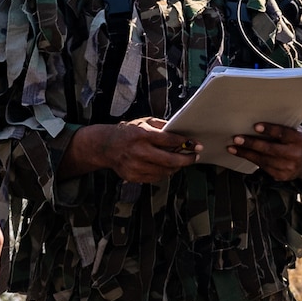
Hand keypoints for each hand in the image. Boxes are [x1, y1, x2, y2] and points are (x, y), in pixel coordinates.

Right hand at [67, 118, 199, 185]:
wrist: (105, 146)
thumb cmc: (127, 132)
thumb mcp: (144, 122)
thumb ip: (162, 127)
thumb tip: (181, 133)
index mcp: (142, 135)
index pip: (169, 140)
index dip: (185, 143)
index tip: (196, 144)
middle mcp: (139, 151)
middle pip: (170, 160)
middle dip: (186, 159)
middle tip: (195, 156)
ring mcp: (135, 166)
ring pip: (164, 171)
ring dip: (177, 167)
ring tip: (182, 161)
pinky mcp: (133, 176)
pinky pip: (155, 177)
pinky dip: (164, 172)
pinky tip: (168, 167)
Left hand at [228, 122, 301, 183]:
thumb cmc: (299, 141)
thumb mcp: (296, 131)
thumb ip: (283, 127)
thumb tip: (261, 119)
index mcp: (299, 139)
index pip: (283, 133)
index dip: (269, 130)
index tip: (256, 126)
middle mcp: (295, 154)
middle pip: (270, 149)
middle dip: (251, 143)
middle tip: (237, 138)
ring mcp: (288, 167)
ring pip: (263, 160)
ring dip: (246, 153)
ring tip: (233, 147)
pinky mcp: (281, 176)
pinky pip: (263, 167)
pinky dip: (251, 160)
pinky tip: (243, 155)